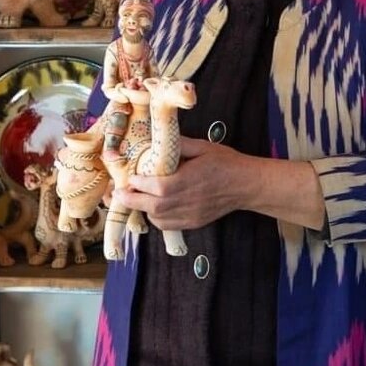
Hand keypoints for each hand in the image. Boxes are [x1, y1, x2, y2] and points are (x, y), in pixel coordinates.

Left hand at [113, 135, 325, 231]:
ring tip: (136, 198)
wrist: (246, 185)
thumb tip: (158, 140)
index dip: (137, 183)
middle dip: (131, 200)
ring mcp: (189, 215)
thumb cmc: (226, 163)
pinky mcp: (193, 223)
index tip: (128, 177)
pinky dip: (156, 218)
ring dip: (143, 209)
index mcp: (186, 180)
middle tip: (119, 193)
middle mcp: (186, 201)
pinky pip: (168, 225)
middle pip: (150, 206)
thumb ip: (178, 145)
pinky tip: (154, 208)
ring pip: (157, 218)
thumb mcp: (202, 147)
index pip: (154, 186)